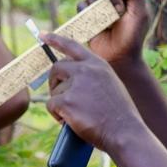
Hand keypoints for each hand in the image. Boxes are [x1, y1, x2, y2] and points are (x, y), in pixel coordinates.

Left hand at [42, 32, 145, 152]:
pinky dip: (57, 115)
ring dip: (60, 104)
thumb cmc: (119, 114)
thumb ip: (93, 76)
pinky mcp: (66, 101)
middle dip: (54, 82)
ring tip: (77, 115)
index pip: (72, 45)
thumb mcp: (110, 84)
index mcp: (98, 64)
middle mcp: (85, 70)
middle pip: (57, 68)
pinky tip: (71, 122)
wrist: (124, 132)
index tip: (42, 35)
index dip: (56, 40)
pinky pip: (51, 105)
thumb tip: (72, 79)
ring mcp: (75, 85)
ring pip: (55, 91)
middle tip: (59, 96)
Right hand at [81, 0, 150, 67]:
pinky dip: (88, 11)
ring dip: (100, 3)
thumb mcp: (139, 13)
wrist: (118, 56)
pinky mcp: (87, 13)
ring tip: (109, 20)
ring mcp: (99, 3)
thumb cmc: (132, 36)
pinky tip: (97, 23)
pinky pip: (82, 4)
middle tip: (118, 7)